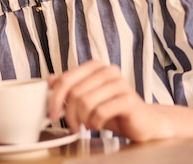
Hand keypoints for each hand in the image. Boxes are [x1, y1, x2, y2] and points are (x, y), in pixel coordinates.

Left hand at [48, 60, 173, 141]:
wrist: (143, 121)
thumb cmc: (113, 109)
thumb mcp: (87, 97)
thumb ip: (70, 86)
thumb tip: (49, 79)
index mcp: (95, 66)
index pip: (66, 79)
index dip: (54, 98)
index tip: (51, 113)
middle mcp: (108, 71)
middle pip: (75, 93)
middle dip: (69, 113)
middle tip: (71, 125)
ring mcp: (120, 84)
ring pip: (86, 102)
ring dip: (82, 119)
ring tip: (87, 125)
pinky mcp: (129, 100)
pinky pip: (101, 112)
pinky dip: (95, 123)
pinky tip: (98, 125)